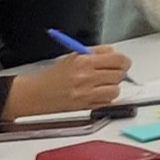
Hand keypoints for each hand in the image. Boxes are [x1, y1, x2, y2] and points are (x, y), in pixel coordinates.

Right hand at [5, 47, 127, 117]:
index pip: (117, 58)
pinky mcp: (86, 106)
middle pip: (119, 74)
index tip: (122, 62)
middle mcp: (86, 77)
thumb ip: (96, 53)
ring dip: (112, 87)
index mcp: (83, 61)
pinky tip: (96, 94)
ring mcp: (86, 93)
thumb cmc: (54, 76)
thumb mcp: (73, 56)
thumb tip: (115, 54)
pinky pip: (108, 102)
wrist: (36, 94)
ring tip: (101, 85)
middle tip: (111, 73)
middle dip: (118, 73)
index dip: (123, 60)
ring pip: (116, 90)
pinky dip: (105, 99)